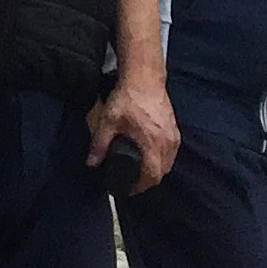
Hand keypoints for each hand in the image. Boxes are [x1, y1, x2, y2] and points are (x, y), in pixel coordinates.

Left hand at [88, 75, 178, 189]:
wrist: (144, 78)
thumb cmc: (128, 98)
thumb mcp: (108, 120)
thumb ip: (99, 143)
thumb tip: (91, 162)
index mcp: (152, 144)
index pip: (152, 176)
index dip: (140, 186)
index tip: (129, 188)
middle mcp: (168, 144)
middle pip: (162, 172)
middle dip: (147, 179)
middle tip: (132, 179)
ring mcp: (174, 137)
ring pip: (168, 163)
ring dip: (156, 169)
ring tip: (139, 169)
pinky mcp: (175, 130)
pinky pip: (171, 152)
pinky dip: (161, 158)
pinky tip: (149, 154)